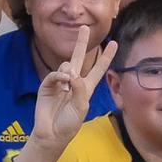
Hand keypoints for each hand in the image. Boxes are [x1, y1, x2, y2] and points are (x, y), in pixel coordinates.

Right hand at [31, 25, 117, 150]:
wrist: (52, 134)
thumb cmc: (69, 124)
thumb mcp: (81, 107)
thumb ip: (80, 89)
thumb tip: (73, 73)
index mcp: (86, 87)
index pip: (98, 68)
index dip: (106, 56)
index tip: (114, 43)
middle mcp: (73, 82)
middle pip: (78, 58)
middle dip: (81, 43)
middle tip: (84, 27)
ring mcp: (60, 83)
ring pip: (66, 65)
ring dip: (68, 72)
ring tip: (67, 87)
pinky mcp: (47, 86)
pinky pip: (54, 74)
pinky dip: (59, 76)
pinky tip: (62, 82)